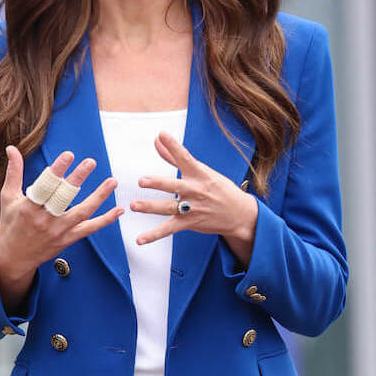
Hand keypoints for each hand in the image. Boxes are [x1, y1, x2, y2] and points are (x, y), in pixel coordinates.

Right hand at [0, 146, 121, 310]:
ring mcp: (58, 231)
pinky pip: (89, 229)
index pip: (45, 185)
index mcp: (28, 207)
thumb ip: (13, 172)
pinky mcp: (68, 239)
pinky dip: (105, 220)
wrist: (14, 257)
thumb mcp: (8, 197)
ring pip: (82, 212)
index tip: (68, 155)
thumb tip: (11, 149)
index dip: (57, 170)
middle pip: (65, 197)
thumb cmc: (10, 224)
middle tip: (90, 162)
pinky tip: (119, 210)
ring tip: (112, 181)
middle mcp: (44, 220)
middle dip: (78, 178)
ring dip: (99, 196)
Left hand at [132, 132, 258, 264]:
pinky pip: (169, 229)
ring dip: (151, 207)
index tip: (162, 135)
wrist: (240, 214)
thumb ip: (174, 156)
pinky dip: (154, 235)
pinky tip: (140, 240)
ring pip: (169, 208)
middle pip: (175, 186)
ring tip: (134, 205)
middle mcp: (195, 190)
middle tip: (142, 181)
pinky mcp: (190, 223)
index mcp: (199, 174)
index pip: (185, 158)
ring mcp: (192, 208)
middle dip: (159, 183)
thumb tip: (158, 139)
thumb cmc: (217, 187)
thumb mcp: (200, 170)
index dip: (174, 146)